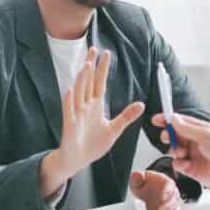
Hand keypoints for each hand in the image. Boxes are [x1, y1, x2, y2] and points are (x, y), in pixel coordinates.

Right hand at [40, 48, 144, 196]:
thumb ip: (126, 117)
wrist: (77, 160)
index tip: (106, 53)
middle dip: (91, 66)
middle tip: (93, 49)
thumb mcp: (113, 130)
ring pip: (79, 93)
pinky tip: (70, 90)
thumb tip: (141, 104)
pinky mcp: (69, 125)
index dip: (103, 68)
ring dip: (82, 79)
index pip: (100, 83)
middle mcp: (85, 106)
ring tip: (86, 66)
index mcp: (95, 106)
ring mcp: (76, 114)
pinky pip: (68, 111)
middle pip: (88, 82)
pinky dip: (69, 101)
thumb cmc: (92, 145)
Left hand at [129, 170, 181, 209]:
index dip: (166, 191)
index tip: (162, 197)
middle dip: (166, 208)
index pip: (169, 185)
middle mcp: (172, 194)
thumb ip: (137, 178)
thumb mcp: (139, 180)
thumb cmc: (146, 185)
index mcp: (165, 182)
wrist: (149, 191)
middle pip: (173, 201)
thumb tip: (138, 175)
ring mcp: (173, 205)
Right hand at [151, 113, 209, 192]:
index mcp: (199, 130)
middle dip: (168, 136)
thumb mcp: (205, 135)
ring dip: (174, 151)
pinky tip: (185, 164)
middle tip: (166, 137)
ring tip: (181, 153)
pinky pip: (177, 164)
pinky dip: (178, 164)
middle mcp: (194, 141)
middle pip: (174, 135)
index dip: (167, 120)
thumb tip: (173, 118)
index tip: (156, 120)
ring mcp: (192, 155)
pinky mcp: (190, 168)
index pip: (180, 122)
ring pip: (174, 150)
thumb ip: (187, 128)